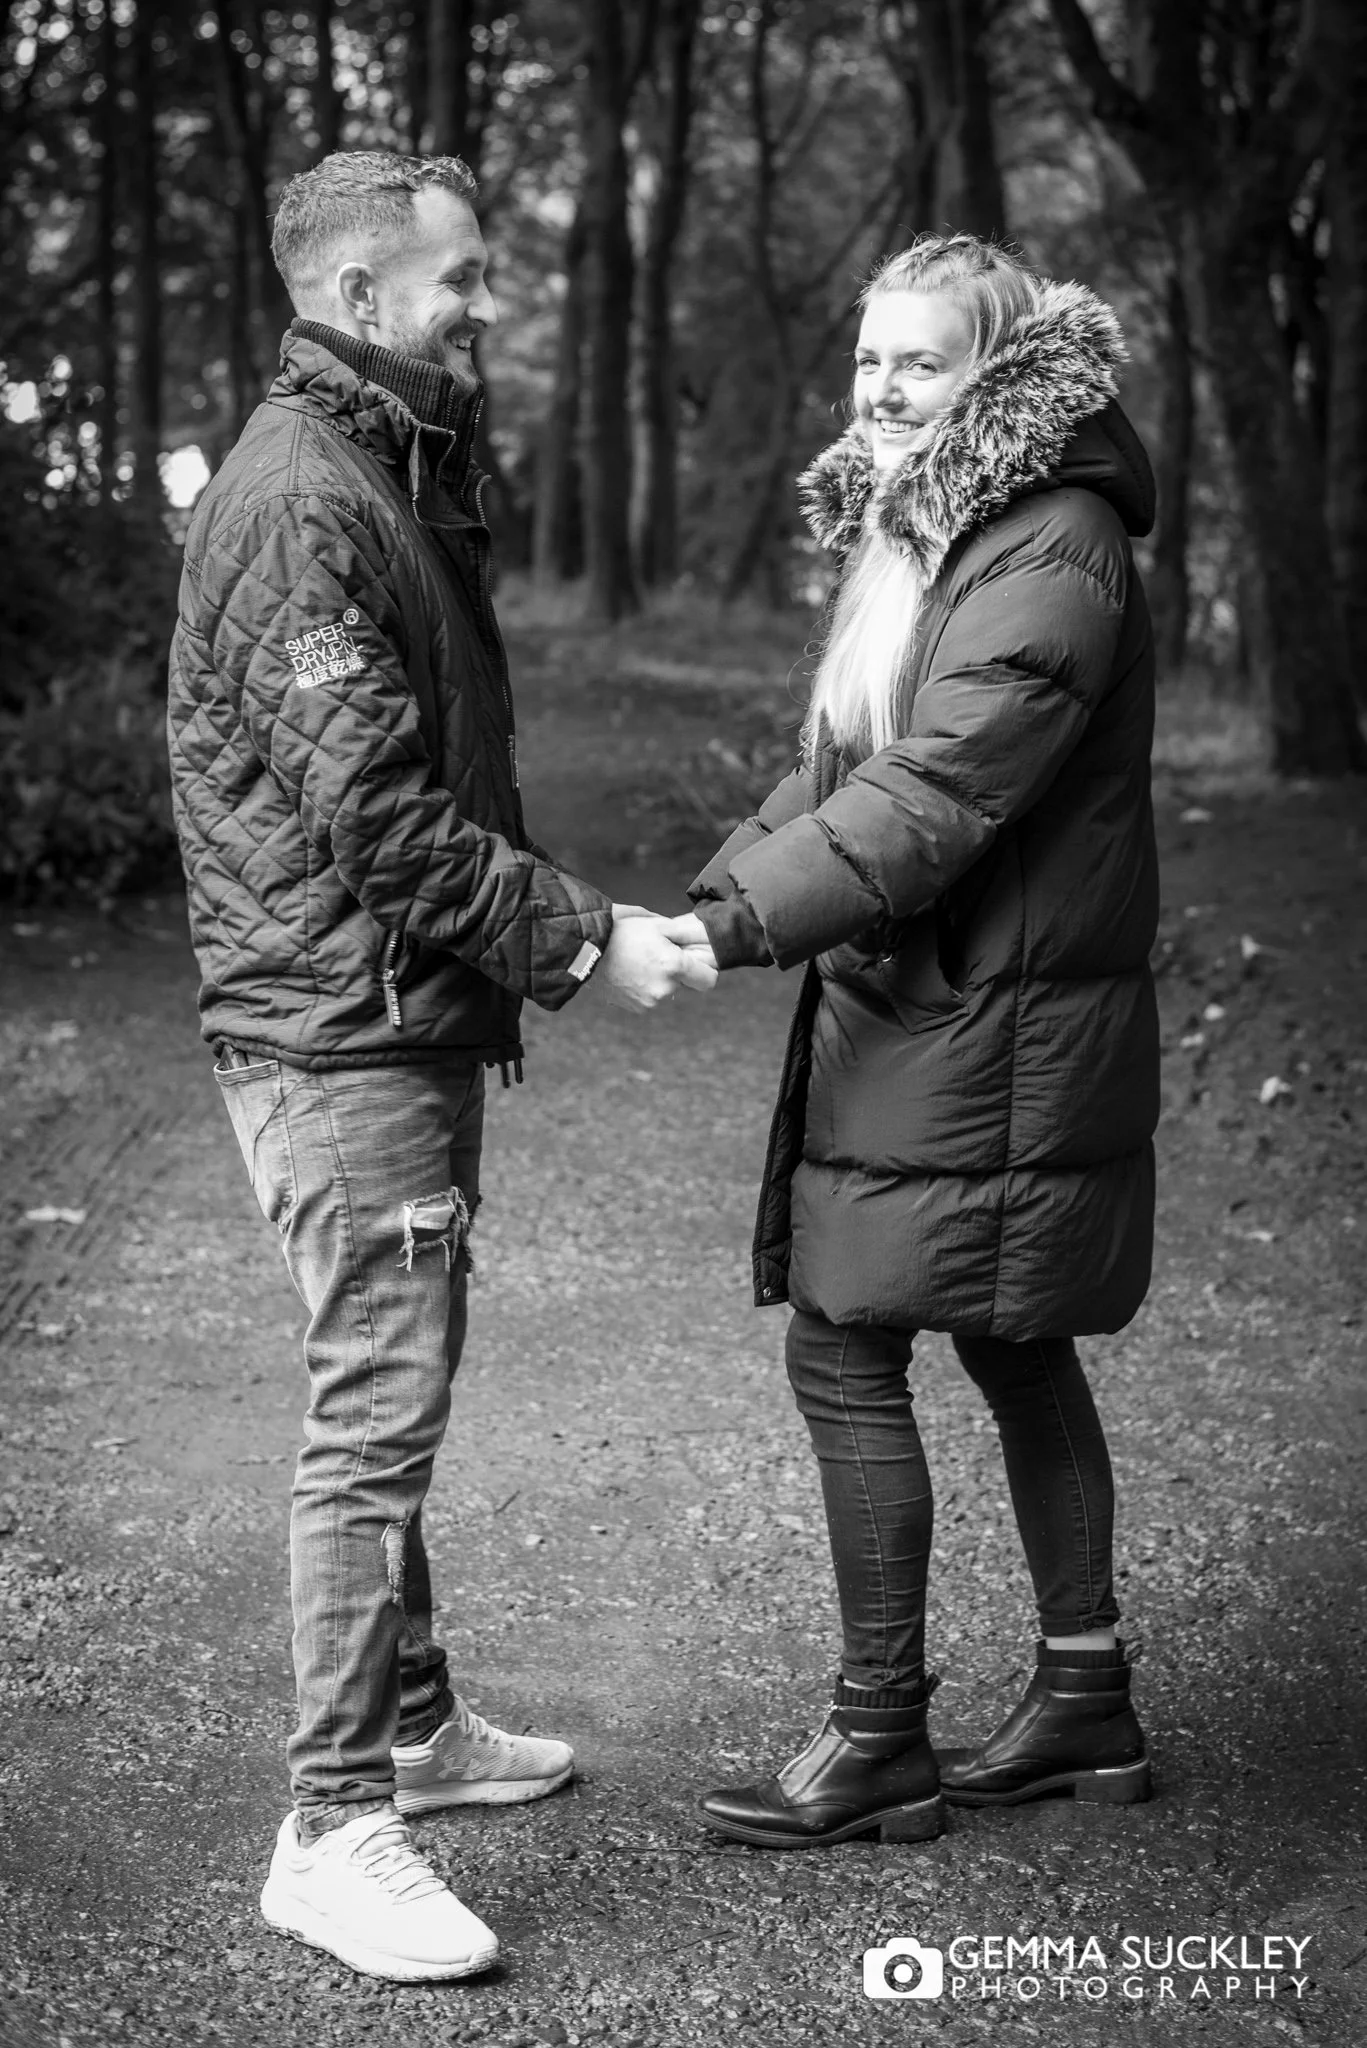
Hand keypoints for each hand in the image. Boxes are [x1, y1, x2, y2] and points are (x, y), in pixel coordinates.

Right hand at [600, 906, 718, 1009]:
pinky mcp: (636, 1008)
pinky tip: (630, 973)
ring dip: (659, 980)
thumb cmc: (621, 931)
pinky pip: (650, 998)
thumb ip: (684, 934)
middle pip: (685, 984)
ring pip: (666, 991)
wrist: (585, 950)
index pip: (709, 980)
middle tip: (657, 955)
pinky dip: (644, 988)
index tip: (693, 962)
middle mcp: (665, 988)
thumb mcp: (656, 923)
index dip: (703, 970)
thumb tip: (702, 939)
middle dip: (677, 972)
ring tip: (639, 962)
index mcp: (674, 966)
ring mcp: (650, 1001)